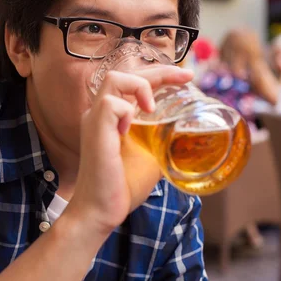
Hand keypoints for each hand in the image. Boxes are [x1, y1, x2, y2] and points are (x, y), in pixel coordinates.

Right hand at [67, 66, 193, 235]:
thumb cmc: (121, 188)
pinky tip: (131, 128)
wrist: (100, 210)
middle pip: (125, 73)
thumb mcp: (150, 159)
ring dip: (139, 86)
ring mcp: (95, 120)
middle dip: (159, 70)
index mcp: (112, 118)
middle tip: (185, 76)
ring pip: (113, 79)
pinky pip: (110, 104)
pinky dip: (126, 110)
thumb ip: (161, 142)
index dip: (160, 74)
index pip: (134, 83)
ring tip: (151, 108)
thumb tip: (186, 138)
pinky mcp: (95, 131)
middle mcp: (100, 114)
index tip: (186, 77)